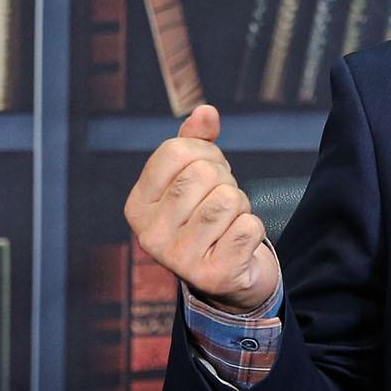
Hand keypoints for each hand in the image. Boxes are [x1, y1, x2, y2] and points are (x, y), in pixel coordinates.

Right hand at [123, 104, 280, 312]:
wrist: (226, 278)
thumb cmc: (206, 218)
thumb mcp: (193, 177)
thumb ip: (195, 141)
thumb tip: (206, 112)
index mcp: (137, 206)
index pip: (175, 151)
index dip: (204, 152)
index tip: (208, 172)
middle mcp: (150, 235)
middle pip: (204, 173)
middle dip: (225, 180)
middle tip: (221, 202)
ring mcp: (179, 259)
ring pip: (228, 199)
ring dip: (240, 206)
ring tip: (228, 222)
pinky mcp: (213, 276)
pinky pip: (249, 227)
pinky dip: (254, 228)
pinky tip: (238, 242)